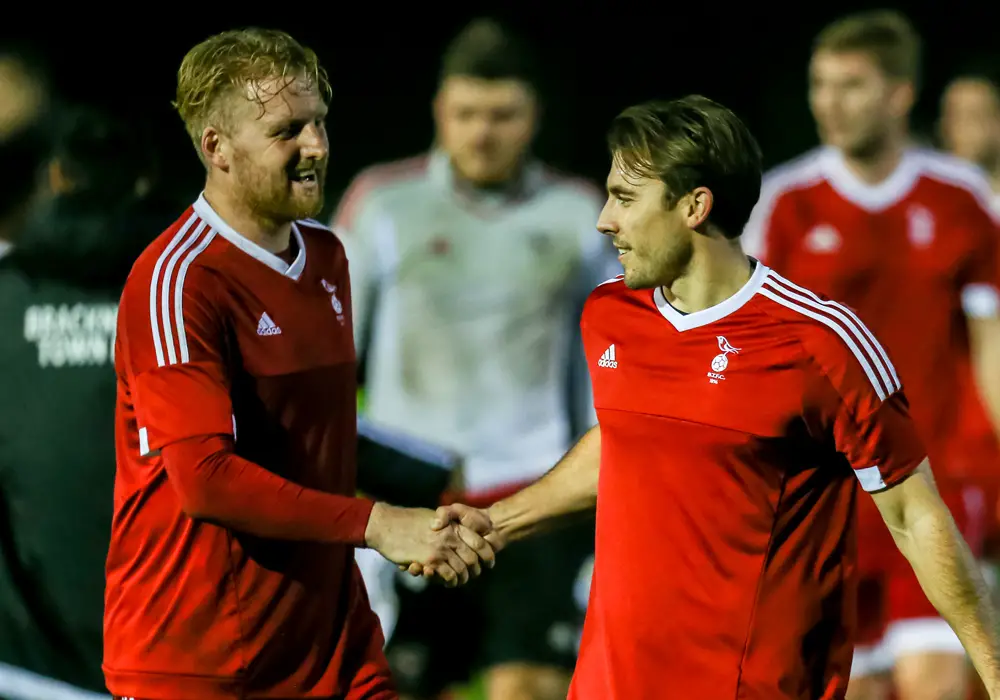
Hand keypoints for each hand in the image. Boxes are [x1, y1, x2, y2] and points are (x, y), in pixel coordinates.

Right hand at [365, 502, 494, 586]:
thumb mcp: (431, 517)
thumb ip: (445, 524)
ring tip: (459, 582)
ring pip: (462, 570)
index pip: (480, 542)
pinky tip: (448, 583)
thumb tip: (453, 531)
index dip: (487, 555)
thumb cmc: (405, 521)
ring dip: (462, 579)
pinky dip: (450, 582)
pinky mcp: (430, 559)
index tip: (489, 563)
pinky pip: (448, 575)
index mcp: (452, 525)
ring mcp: (441, 547)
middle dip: (476, 571)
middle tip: (473, 576)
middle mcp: (450, 535)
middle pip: (474, 559)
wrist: (385, 525)